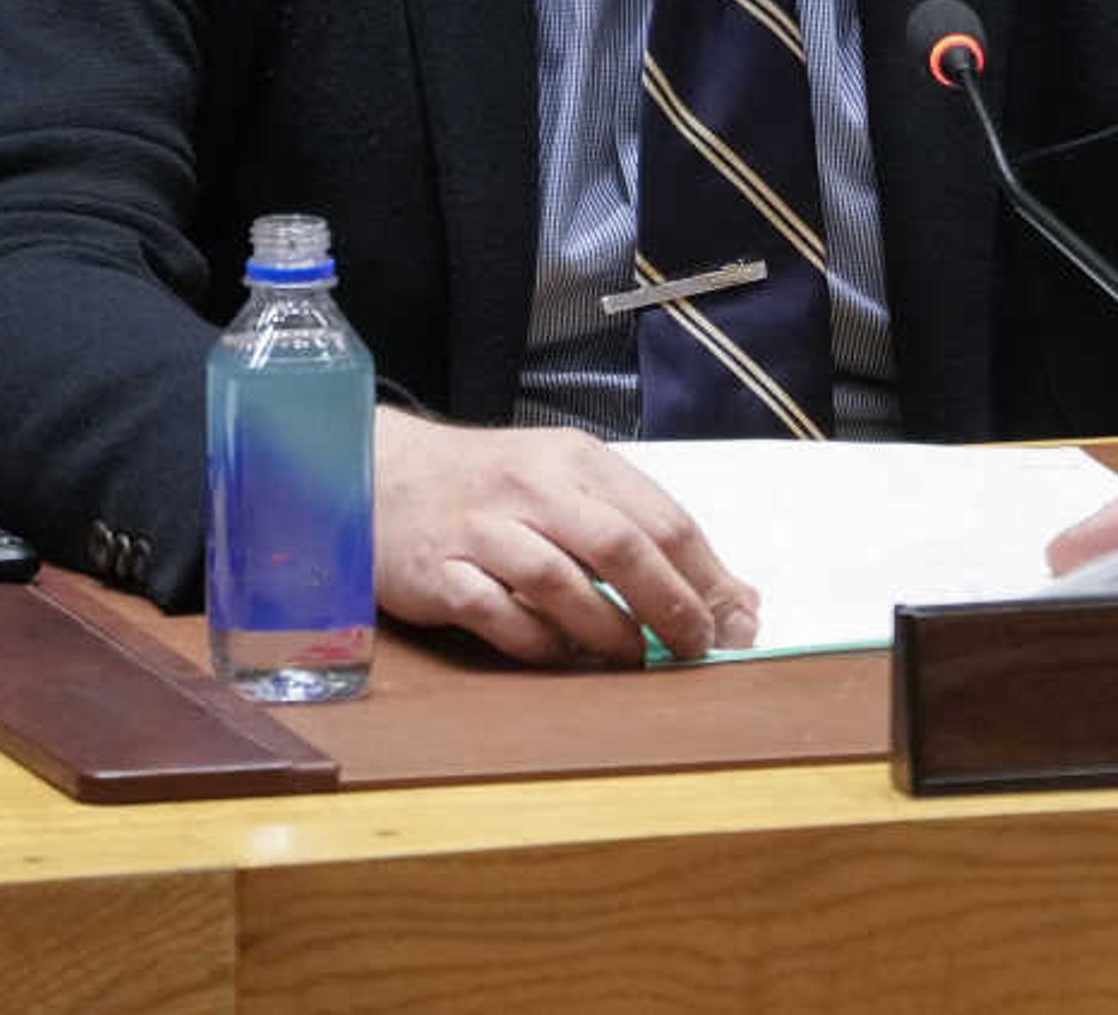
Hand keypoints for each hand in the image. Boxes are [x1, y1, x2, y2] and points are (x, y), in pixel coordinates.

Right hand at [373, 411, 761, 664]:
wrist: (380, 471)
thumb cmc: (489, 486)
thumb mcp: (566, 484)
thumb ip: (639, 531)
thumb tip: (731, 598)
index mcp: (575, 460)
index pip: (661, 518)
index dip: (707, 576)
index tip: (737, 621)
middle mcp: (531, 487)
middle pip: (619, 545)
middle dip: (670, 604)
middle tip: (695, 646)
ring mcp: (481, 528)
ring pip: (559, 580)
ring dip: (608, 629)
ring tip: (633, 658)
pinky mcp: (438, 571)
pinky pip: (496, 613)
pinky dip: (537, 641)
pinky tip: (561, 655)